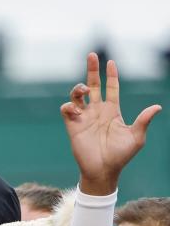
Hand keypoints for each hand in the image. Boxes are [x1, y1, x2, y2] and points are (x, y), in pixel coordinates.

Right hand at [61, 53, 160, 195]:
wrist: (103, 170)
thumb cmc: (121, 156)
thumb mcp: (136, 137)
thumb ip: (143, 121)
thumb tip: (157, 107)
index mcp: (112, 111)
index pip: (111, 88)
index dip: (111, 75)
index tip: (110, 62)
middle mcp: (97, 111)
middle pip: (93, 85)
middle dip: (92, 70)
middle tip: (91, 55)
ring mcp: (84, 118)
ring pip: (77, 95)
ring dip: (78, 89)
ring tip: (82, 90)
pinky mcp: (72, 126)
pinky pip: (67, 110)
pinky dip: (69, 106)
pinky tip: (75, 110)